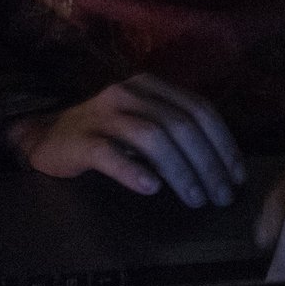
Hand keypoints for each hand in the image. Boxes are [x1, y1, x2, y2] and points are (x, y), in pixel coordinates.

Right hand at [5, 74, 245, 206]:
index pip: (199, 108)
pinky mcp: (81, 140)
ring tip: (195, 198)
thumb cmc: (106, 136)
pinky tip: (151, 189)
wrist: (48, 138)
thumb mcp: (144, 123)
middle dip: (207, 163)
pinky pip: (110, 154)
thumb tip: (222, 168)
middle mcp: (130, 93)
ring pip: (152, 137)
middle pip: (180, 124)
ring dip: (180, 170)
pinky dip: (134, 171)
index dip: (223, 142)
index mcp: (151, 86)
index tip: (236, 175)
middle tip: (220, 196)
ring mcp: (103, 114)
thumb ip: (177, 134)